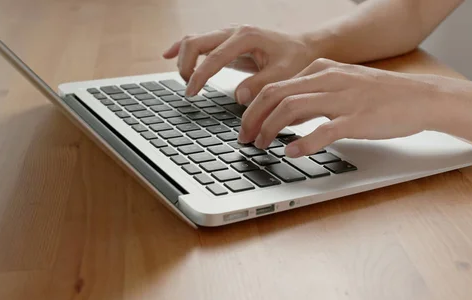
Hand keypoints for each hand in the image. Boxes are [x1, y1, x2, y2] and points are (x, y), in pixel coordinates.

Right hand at [163, 25, 317, 103]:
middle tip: (189, 89)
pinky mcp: (226, 41)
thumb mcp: (284, 75)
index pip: (214, 57)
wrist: (304, 48)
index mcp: (247, 37)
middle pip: (196, 41)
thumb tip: (238, 96)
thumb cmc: (296, 60)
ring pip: (195, 40)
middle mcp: (234, 31)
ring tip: (185, 81)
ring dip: (183, 58)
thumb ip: (261, 85)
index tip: (191, 93)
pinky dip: (182, 48)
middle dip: (186, 65)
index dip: (199, 76)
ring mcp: (228, 34)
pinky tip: (168, 55)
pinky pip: (199, 41)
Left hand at [239, 58, 449, 156]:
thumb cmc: (382, 95)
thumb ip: (314, 94)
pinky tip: (292, 152)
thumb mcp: (343, 84)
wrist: (421, 97)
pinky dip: (302, 143)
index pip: (275, 85)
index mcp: (322, 70)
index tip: (246, 125)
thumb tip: (285, 114)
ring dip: (269, 129)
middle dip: (252, 118)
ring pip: (291, 108)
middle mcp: (328, 79)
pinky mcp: (357, 120)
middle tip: (245, 138)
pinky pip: (323, 130)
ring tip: (261, 145)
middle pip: (275, 94)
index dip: (253, 107)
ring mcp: (343, 99)